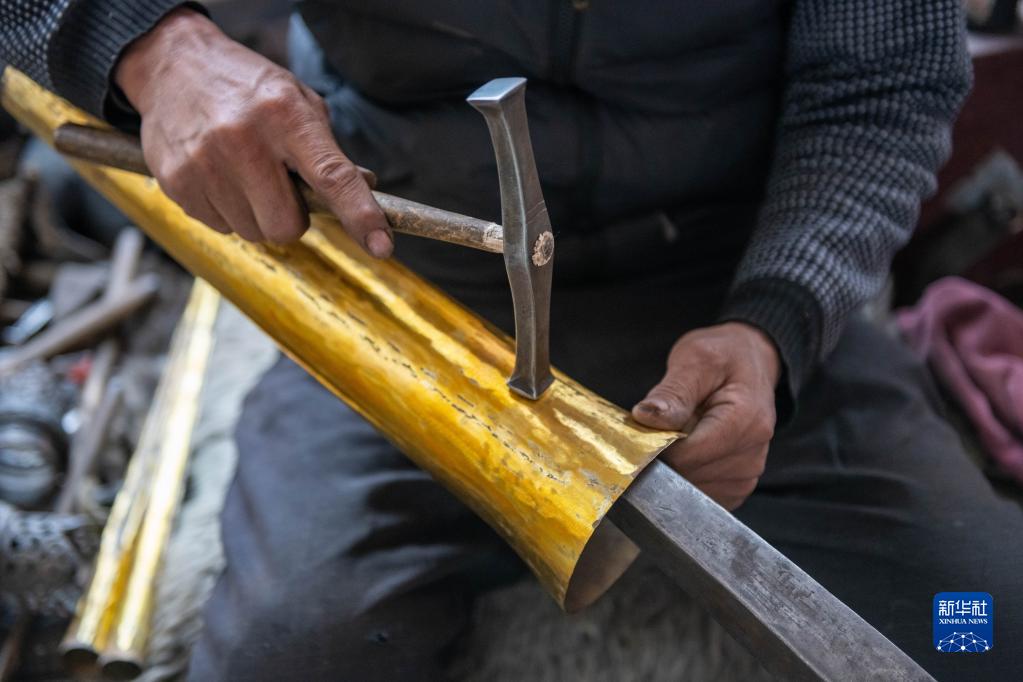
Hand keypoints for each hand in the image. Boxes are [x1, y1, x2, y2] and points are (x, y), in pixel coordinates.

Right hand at [115, 8, 391, 254]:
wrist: (173, 67)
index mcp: (286, 115)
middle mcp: (244, 139)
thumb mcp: (298, 102)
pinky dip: (228, 212)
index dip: (361, 215)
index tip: (381, 246)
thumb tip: (366, 191)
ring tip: (244, 174)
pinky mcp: (176, 182)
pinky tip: (220, 176)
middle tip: (281, 186)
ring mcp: (205, 163)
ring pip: (253, 232)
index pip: (333, 177)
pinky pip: (221, 228)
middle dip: (292, 217)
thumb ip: (329, 151)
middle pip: (288, 226)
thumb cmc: (248, 89)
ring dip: (257, 214)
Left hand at [632, 322, 780, 509]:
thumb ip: (672, 392)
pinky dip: (686, 479)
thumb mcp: (695, 360)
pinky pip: (701, 497)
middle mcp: (753, 454)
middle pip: (689, 477)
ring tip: (678, 437)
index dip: (657, 448)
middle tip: (657, 431)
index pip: (688, 456)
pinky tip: (686, 453)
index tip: (640, 432)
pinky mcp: (738, 485)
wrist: (750, 361)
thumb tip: (645, 417)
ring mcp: (748, 474)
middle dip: (664, 459)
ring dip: (675, 470)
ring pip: (692, 492)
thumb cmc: (723, 357)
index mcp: (745, 421)